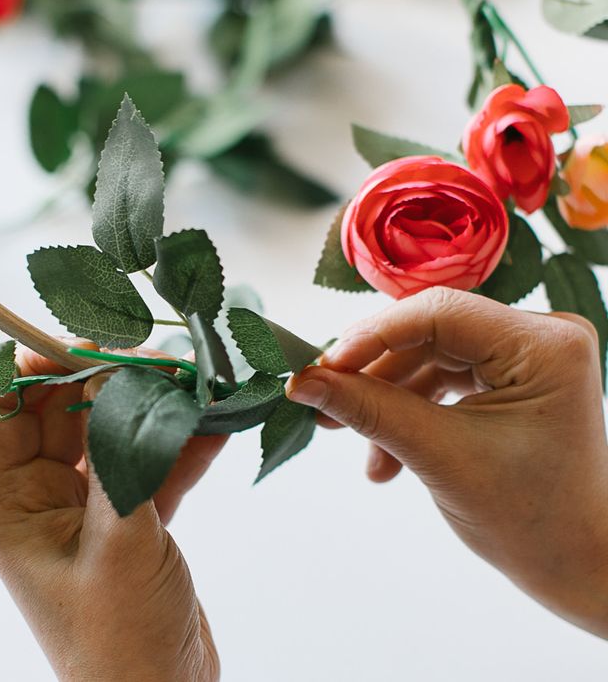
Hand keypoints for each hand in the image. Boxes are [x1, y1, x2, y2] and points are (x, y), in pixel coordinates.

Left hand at [0, 346, 225, 680]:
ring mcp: (91, 509)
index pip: (7, 418)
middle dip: (108, 381)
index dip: (36, 371)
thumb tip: (125, 382)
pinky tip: (214, 425)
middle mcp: (46, 503)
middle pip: (66, 417)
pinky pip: (151, 464)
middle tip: (155, 357)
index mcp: (15, 509)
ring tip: (193, 382)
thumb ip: (120, 457)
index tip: (84, 340)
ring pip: (114, 435)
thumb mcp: (118, 542)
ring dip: (152, 408)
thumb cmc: (122, 638)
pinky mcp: (132, 519)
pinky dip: (180, 444)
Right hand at [287, 287, 607, 637]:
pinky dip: (408, 411)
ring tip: (345, 438)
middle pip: (429, 332)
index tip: (322, 368)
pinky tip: (384, 456)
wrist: (572, 565)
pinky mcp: (509, 376)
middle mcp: (541, 337)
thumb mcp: (438, 457)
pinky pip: (442, 378)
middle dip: (373, 372)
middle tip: (324, 400)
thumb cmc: (530, 520)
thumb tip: (303, 381)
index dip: (373, 336)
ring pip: (429, 357)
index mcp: (544, 346)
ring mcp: (525, 356)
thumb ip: (368, 409)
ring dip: (385, 399)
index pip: (440, 313)